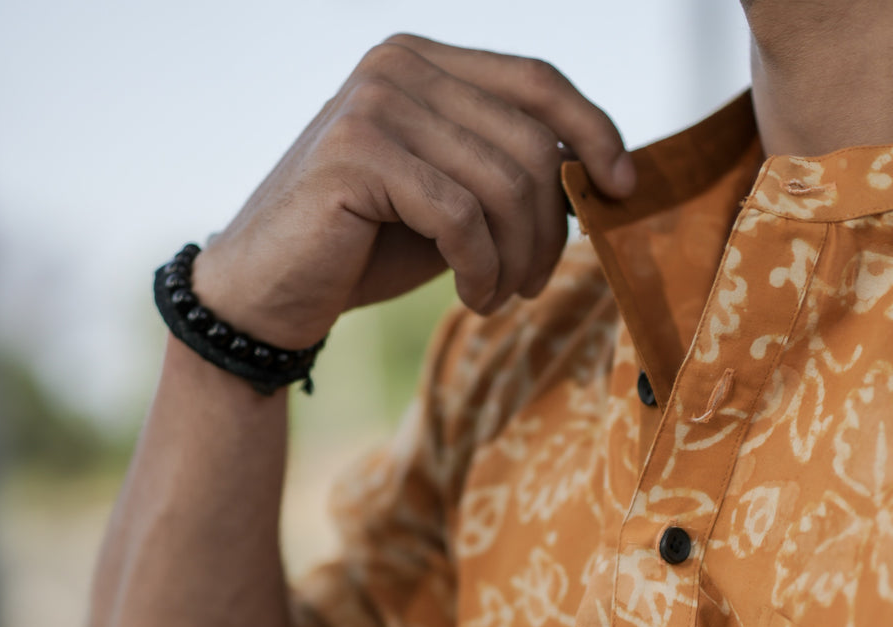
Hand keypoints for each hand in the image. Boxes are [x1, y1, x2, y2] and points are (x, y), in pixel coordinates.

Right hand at [191, 34, 635, 347]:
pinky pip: (462, 217)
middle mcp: (401, 67)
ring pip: (503, 184)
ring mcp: (375, 103)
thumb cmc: (363, 248)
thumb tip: (592, 171)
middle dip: (550, 227)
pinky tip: (474, 295)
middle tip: (534, 282)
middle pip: (530, 141)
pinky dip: (483, 268)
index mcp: (426, 64)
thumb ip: (505, 174)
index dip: (594, 129)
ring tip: (500, 295)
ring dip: (518, 258)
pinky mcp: (357, 154)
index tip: (622, 187)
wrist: (269, 290)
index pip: (537, 79)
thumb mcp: (450, 202)